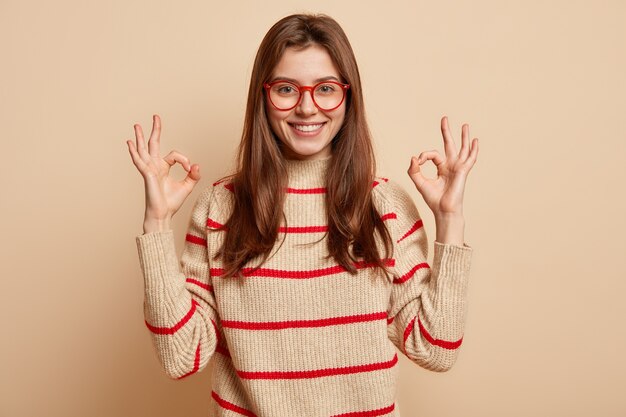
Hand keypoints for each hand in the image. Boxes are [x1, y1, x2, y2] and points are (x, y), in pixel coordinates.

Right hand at [126, 114, 200, 230]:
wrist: (163, 214)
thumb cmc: (171, 202)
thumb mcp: (187, 186)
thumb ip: (193, 175)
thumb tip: (197, 165)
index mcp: (163, 168)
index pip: (174, 155)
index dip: (184, 160)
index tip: (190, 168)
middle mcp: (155, 166)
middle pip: (154, 144)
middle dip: (155, 130)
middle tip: (156, 116)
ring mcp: (149, 169)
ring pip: (144, 149)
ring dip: (140, 137)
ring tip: (137, 125)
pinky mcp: (147, 174)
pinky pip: (140, 161)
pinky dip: (134, 151)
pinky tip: (130, 142)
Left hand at [407, 116, 477, 218]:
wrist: (443, 210)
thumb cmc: (433, 199)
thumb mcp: (420, 183)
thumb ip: (414, 170)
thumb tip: (413, 157)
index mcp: (441, 168)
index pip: (432, 154)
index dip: (423, 155)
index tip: (417, 163)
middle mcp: (451, 166)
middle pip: (449, 145)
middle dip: (446, 131)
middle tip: (444, 118)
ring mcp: (458, 168)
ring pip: (462, 149)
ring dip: (463, 136)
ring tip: (465, 125)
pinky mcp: (463, 171)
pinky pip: (470, 159)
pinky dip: (473, 150)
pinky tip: (475, 141)